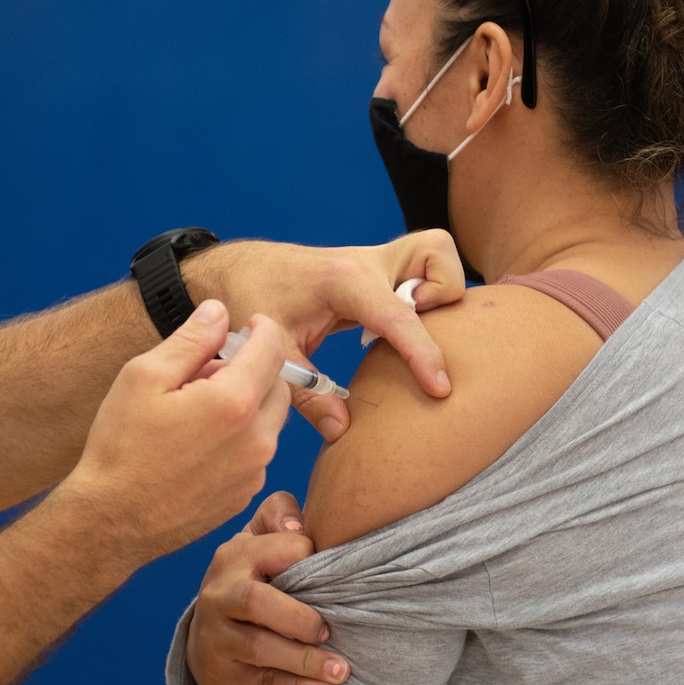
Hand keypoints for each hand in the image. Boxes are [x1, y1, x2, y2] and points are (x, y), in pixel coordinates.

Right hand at [59, 301, 291, 567]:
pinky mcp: (244, 495)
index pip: (273, 348)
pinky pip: (256, 453)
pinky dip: (240, 438)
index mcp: (234, 402)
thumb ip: (190, 340)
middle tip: (208, 371)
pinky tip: (198, 443)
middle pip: (277, 385)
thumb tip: (219, 311)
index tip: (247, 324)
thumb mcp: (143, 377)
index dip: (262, 328)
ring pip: (268, 420)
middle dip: (253, 368)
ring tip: (197, 409)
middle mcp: (256, 439)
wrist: (110, 521)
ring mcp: (253, 471)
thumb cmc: (120, 447)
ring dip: (246, 404)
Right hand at [186, 491, 349, 684]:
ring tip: (342, 670)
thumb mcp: (257, 540)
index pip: (280, 548)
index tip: (338, 576)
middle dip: (298, 618)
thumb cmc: (251, 579)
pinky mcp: (224, 673)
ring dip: (305, 661)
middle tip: (330, 630)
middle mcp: (220, 593)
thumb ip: (279, 515)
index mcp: (235, 555)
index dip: (310, 559)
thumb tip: (300, 528)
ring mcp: (218, 636)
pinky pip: (263, 683)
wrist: (207, 635)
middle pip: (256, 601)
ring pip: (260, 648)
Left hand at [188, 231, 464, 439]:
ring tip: (404, 332)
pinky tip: (394, 331)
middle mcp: (367, 262)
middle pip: (437, 254)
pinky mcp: (379, 271)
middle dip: (443, 293)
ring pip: (436, 256)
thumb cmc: (251, 300)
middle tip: (413, 332)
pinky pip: (422, 271)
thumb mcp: (272, 350)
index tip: (440, 389)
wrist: (239, 269)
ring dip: (438, 291)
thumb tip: (342, 430)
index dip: (423, 355)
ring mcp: (376, 261)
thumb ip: (306, 392)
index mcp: (342, 280)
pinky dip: (425, 296)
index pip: (398, 316)